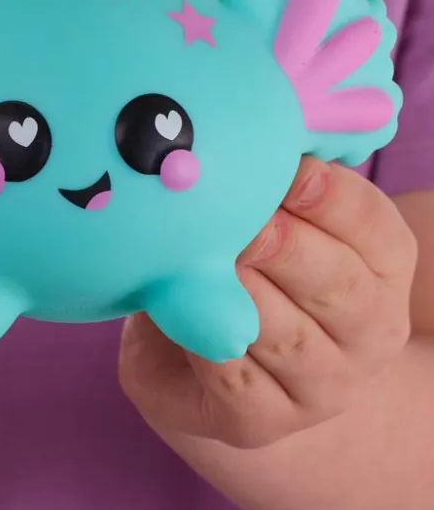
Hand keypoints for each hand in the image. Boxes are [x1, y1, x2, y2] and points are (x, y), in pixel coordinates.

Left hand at [119, 157, 416, 448]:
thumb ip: (271, 187)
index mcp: (380, 269)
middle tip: (242, 216)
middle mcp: (367, 332)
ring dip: (243, 292)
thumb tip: (246, 134)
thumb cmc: (247, 269)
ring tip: (203, 256)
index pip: (374, 228)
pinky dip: (205, 336)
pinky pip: (232, 377)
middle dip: (287, 246)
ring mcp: (321, 387)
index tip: (286, 168)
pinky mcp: (259, 422)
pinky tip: (177, 304)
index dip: (331, 195)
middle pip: (339, 286)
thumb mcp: (272, 223)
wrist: (218, 361)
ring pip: (286, 336)